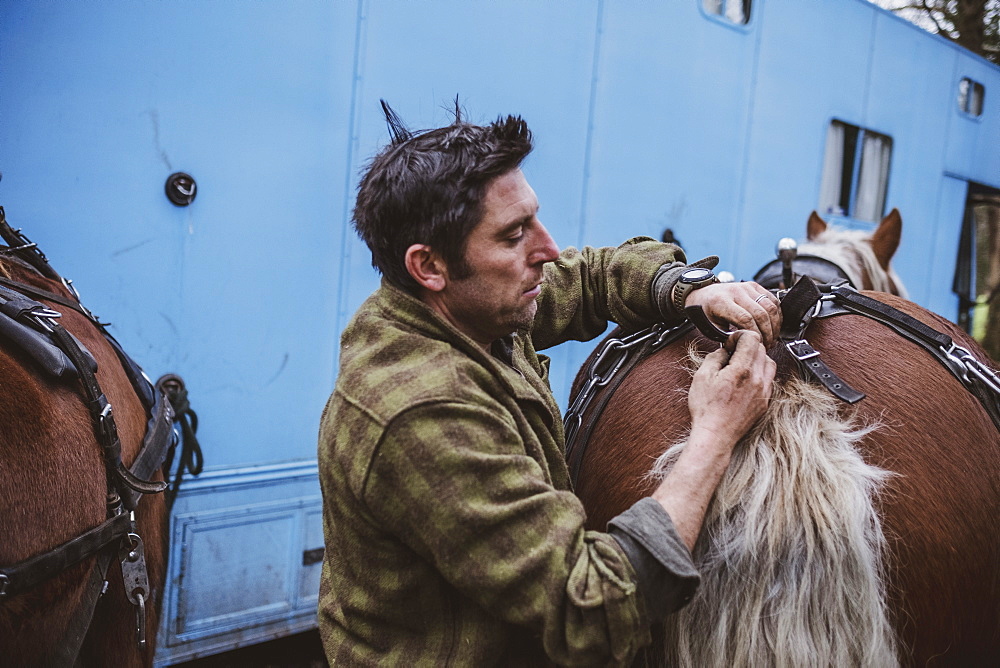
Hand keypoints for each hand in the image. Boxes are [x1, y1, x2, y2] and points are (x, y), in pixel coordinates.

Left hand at [685, 282, 781, 346]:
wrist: (703, 294)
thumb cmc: (706, 312)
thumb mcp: (709, 326)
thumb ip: (725, 336)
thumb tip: (743, 345)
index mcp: (721, 301)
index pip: (745, 319)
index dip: (754, 334)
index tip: (756, 344)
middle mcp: (735, 291)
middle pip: (760, 313)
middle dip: (767, 333)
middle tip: (767, 345)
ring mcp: (746, 287)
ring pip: (770, 307)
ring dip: (774, 325)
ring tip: (771, 338)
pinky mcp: (754, 286)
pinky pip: (773, 300)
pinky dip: (777, 315)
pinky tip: (774, 326)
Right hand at [687, 330, 775, 454]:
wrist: (716, 435)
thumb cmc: (707, 409)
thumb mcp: (701, 376)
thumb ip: (715, 357)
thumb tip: (724, 350)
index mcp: (742, 370)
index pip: (752, 338)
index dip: (739, 336)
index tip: (729, 343)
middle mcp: (757, 379)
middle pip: (762, 349)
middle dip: (746, 346)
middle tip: (732, 354)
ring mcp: (764, 391)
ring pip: (769, 363)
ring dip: (756, 359)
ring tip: (740, 365)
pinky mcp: (765, 401)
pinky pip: (769, 379)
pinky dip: (760, 374)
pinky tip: (745, 379)